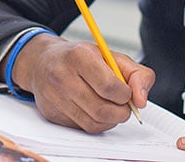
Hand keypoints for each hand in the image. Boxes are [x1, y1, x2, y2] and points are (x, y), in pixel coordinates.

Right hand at [9, 34, 153, 132]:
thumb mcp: (111, 56)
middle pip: (102, 110)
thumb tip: (141, 100)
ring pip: (93, 123)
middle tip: (123, 106)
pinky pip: (82, 127)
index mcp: (79, 56)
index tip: (127, 93)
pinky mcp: (51, 113)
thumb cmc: (80, 58)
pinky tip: (94, 110)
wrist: (43, 62)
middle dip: (121, 112)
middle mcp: (62, 76)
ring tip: (110, 107)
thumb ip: (136, 74)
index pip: (110, 87)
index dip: (125, 95)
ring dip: (110, 120)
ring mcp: (54, 96)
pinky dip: (95, 123)